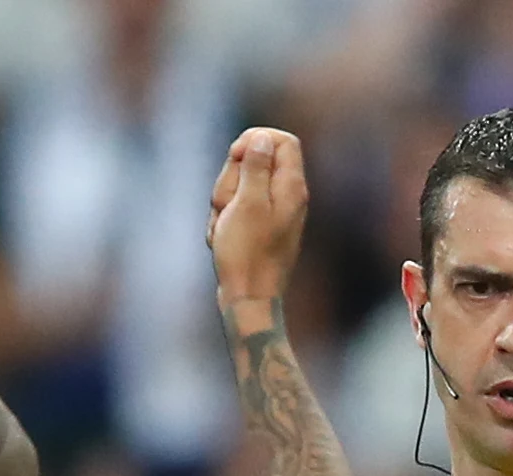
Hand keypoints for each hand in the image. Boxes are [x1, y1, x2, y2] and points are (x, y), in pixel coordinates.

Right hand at [208, 128, 310, 318]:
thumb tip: (262, 139)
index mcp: (291, 187)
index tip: (235, 156)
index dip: (254, 140)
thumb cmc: (247, 253)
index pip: (281, 140)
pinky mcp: (258, 228)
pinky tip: (221, 239)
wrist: (249, 299)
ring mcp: (272, 213)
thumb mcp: (247, 203)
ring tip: (223, 226)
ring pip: (239, 186)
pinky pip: (234, 210)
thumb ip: (256, 166)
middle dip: (231, 177)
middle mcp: (287, 197)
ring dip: (223, 202)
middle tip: (227, 204)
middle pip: (255, 161)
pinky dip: (223, 220)